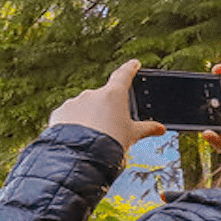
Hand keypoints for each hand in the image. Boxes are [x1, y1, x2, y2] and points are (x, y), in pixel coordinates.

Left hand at [48, 60, 167, 150]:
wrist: (81, 157)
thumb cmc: (111, 144)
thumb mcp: (132, 136)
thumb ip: (147, 129)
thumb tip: (160, 128)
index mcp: (113, 95)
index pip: (124, 75)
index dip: (130, 69)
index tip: (134, 64)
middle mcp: (92, 94)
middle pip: (102, 98)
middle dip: (105, 110)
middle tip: (109, 129)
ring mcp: (74, 102)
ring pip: (84, 108)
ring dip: (88, 118)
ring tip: (92, 137)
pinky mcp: (60, 113)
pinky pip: (68, 116)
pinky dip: (72, 124)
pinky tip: (77, 137)